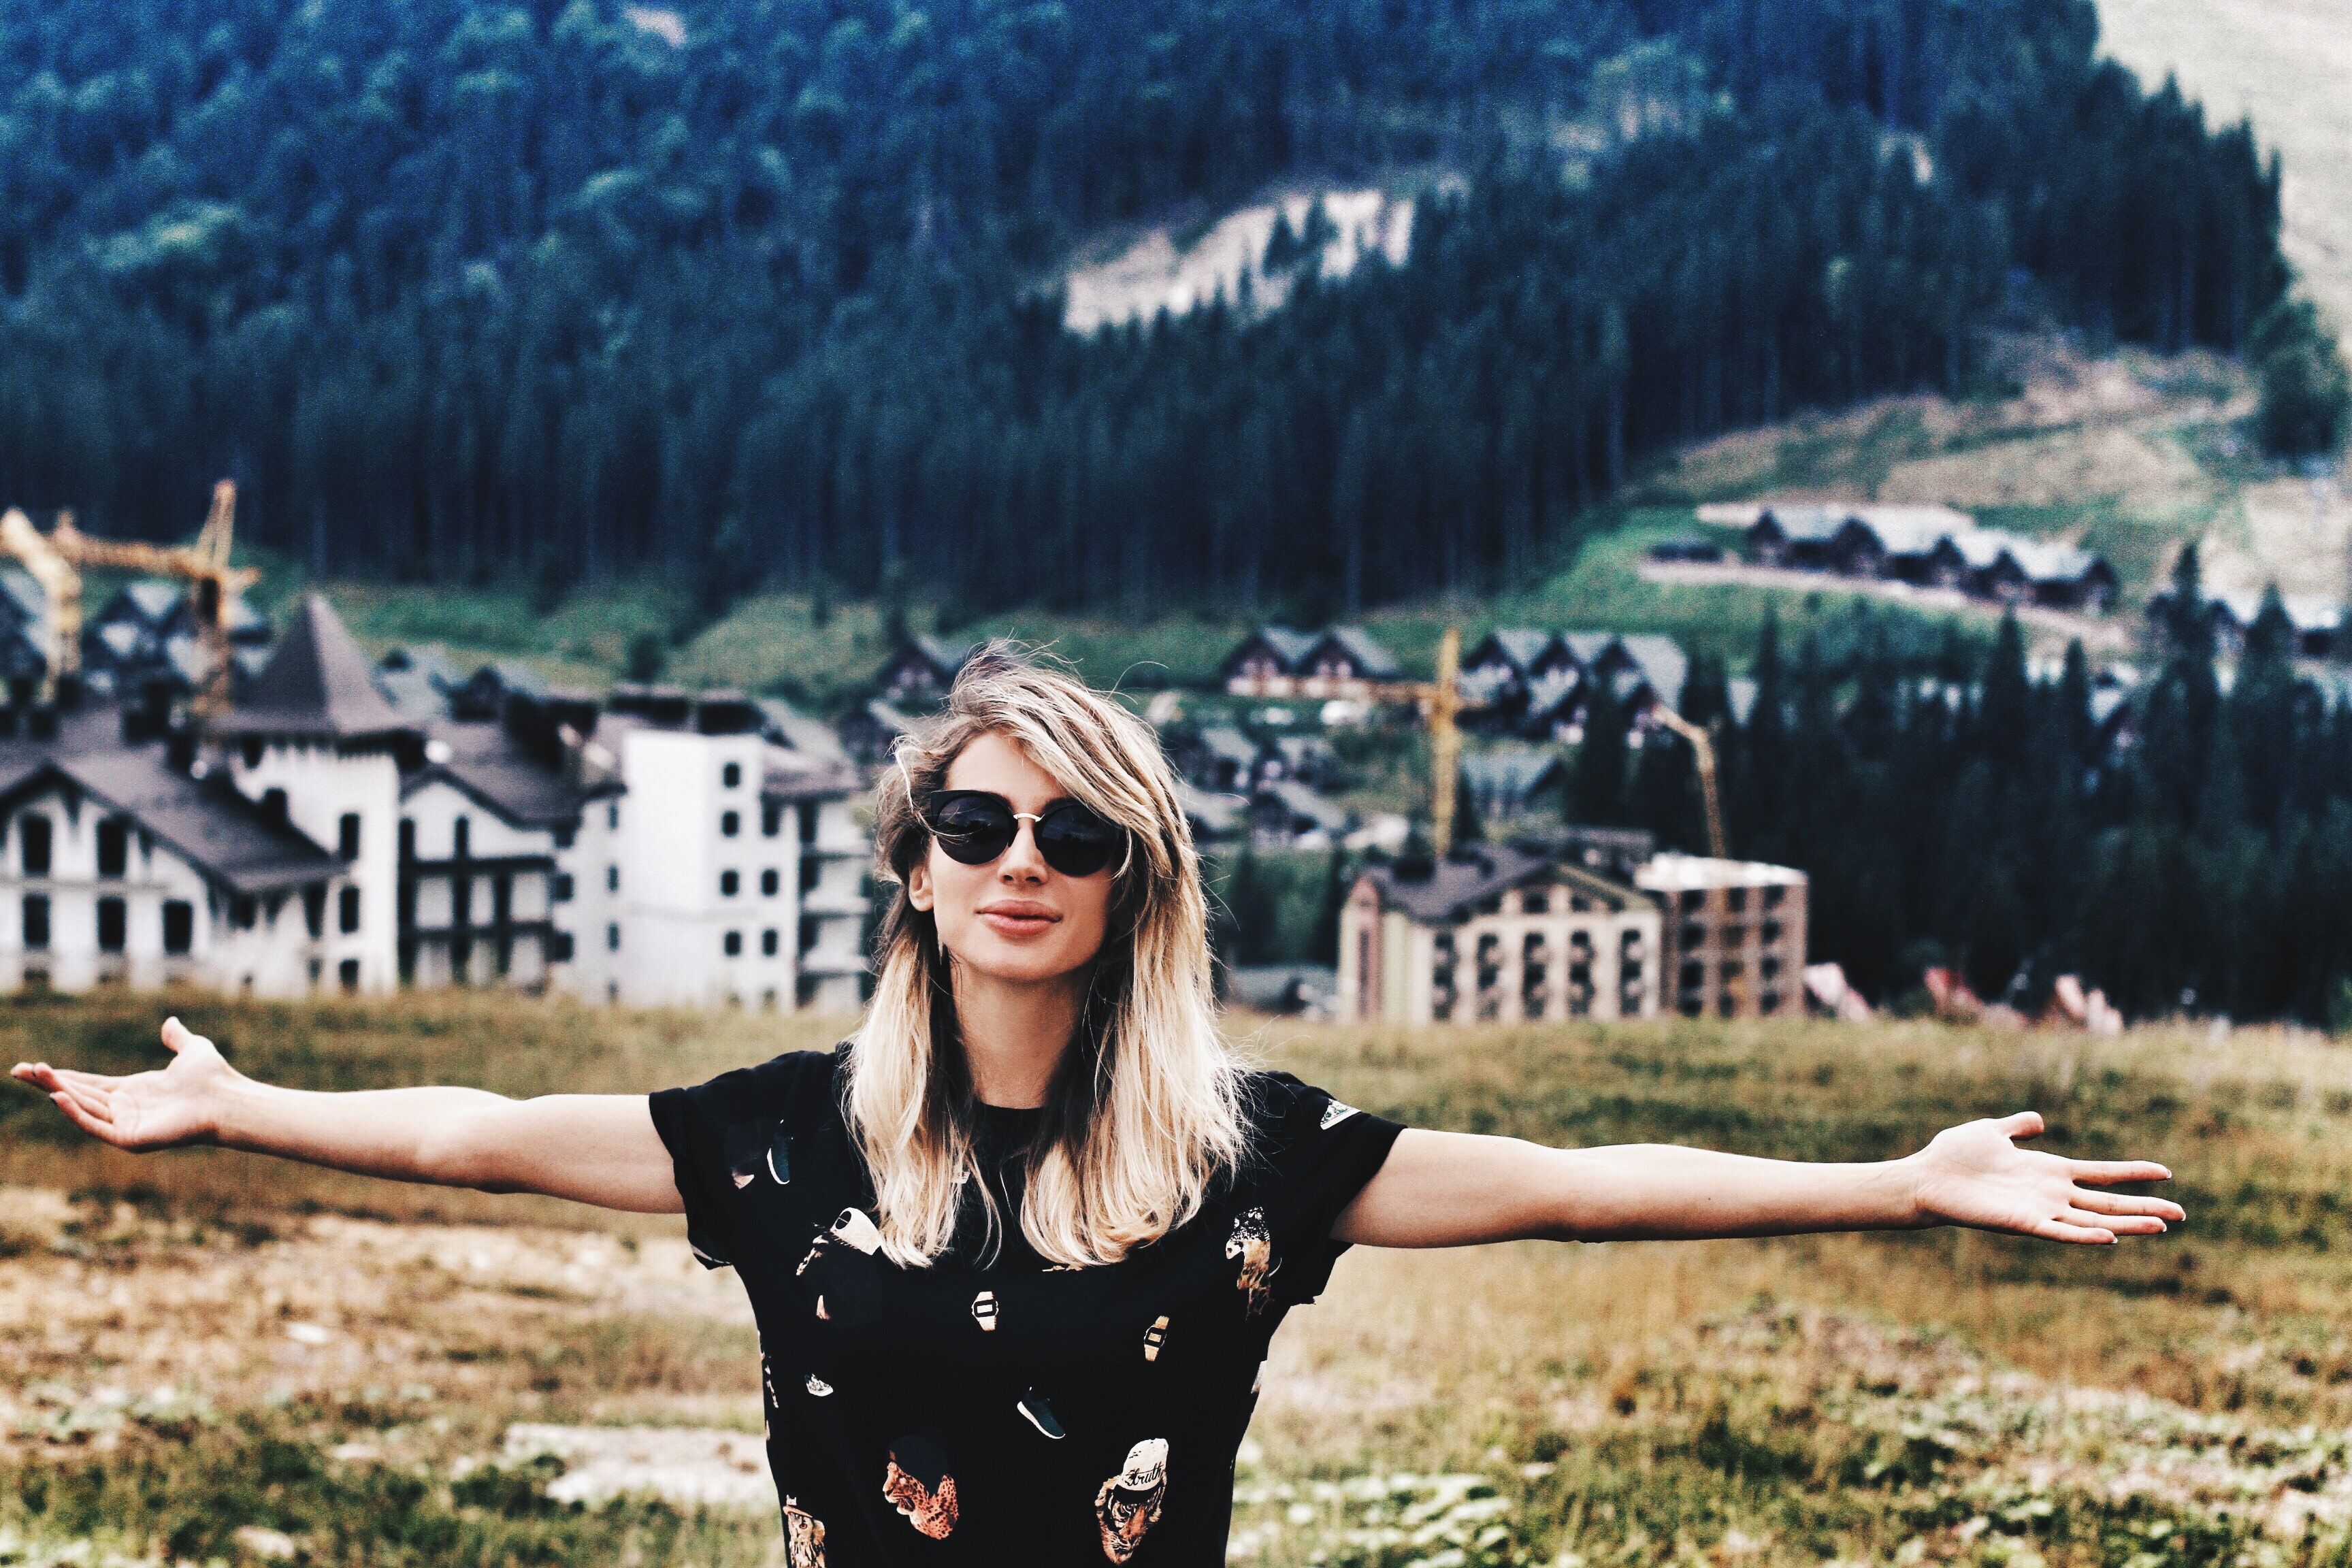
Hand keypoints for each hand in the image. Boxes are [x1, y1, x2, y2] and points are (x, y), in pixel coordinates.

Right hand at [9, 1017, 234, 1151]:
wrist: (227, 1097)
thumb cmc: (213, 1077)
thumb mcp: (191, 1049)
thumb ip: (177, 1037)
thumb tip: (170, 1022)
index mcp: (132, 1091)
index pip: (87, 1084)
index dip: (61, 1076)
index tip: (34, 1066)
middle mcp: (125, 1108)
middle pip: (77, 1095)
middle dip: (47, 1082)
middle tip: (17, 1070)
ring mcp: (125, 1125)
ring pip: (82, 1107)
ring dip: (57, 1091)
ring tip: (34, 1073)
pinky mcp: (129, 1139)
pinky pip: (95, 1126)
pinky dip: (76, 1113)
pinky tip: (58, 1097)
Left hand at [1905, 1111, 2182, 1243]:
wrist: (1925, 1177)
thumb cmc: (1954, 1155)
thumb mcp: (1992, 1131)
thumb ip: (2018, 1127)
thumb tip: (2038, 1121)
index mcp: (2049, 1171)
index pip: (2101, 1173)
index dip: (2132, 1173)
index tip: (2166, 1174)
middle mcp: (2051, 1193)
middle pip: (2107, 1201)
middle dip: (2144, 1208)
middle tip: (2181, 1215)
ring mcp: (2039, 1210)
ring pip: (2093, 1221)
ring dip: (2126, 1225)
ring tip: (2161, 1227)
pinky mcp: (2021, 1223)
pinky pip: (2059, 1232)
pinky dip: (2083, 1236)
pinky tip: (2109, 1238)